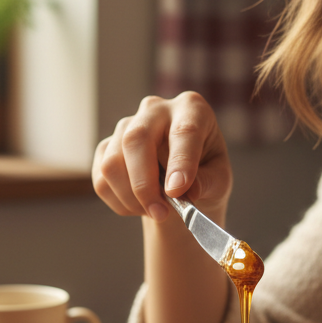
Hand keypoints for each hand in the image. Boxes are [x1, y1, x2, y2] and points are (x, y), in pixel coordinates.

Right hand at [93, 92, 231, 223]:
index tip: (176, 191)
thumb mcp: (219, 180)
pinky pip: (101, 180)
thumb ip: (207, 183)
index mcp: (191, 109)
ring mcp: (126, 126)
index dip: (180, 162)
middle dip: (144, 184)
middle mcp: (156, 109)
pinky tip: (140, 206)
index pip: (184, 131)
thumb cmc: (206, 174)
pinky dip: (120, 203)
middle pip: (136, 140)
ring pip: (112, 163)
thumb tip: (186, 191)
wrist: (183, 183)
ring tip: (155, 212)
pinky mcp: (106, 148)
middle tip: (159, 213)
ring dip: (131, 198)